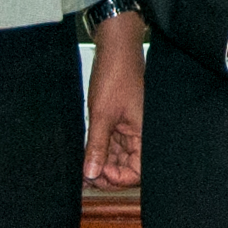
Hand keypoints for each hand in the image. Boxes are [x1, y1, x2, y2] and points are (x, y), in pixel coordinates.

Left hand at [85, 13, 147, 186]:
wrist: (115, 48)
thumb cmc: (116, 75)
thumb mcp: (101, 116)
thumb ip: (97, 147)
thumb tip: (91, 174)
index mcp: (144, 136)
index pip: (136, 173)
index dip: (116, 179)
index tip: (95, 175)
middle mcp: (141, 135)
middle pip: (127, 167)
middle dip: (106, 172)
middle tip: (85, 174)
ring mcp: (130, 129)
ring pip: (118, 157)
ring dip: (101, 162)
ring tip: (82, 164)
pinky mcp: (121, 122)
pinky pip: (113, 143)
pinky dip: (100, 148)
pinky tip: (86, 152)